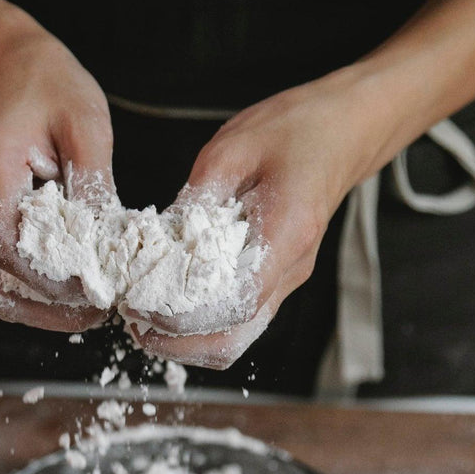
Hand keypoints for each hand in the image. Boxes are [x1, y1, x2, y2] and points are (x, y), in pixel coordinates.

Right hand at [0, 25, 116, 331]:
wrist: (7, 67)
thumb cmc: (47, 86)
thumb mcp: (87, 123)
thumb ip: (94, 182)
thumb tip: (112, 241)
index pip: (7, 248)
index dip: (49, 281)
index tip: (95, 291)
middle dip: (51, 307)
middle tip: (102, 311)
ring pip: (0, 288)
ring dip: (44, 307)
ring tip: (94, 308)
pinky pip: (8, 273)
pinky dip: (40, 291)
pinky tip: (79, 288)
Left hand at [132, 69, 398, 368]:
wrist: (343, 133)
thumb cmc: (295, 130)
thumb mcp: (234, 147)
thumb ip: (198, 197)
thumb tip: (157, 240)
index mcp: (286, 232)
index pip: (236, 301)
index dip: (182, 316)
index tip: (139, 305)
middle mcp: (290, 269)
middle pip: (233, 339)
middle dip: (176, 343)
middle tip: (131, 320)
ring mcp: (286, 281)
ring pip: (235, 340)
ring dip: (186, 341)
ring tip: (143, 317)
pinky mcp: (276, 281)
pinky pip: (239, 323)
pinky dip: (201, 328)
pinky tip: (170, 307)